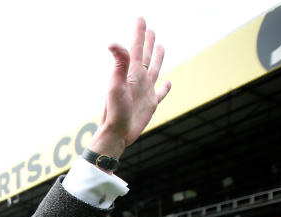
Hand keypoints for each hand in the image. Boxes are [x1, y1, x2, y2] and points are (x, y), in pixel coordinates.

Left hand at [90, 17, 171, 160]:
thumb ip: (118, 63)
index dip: (139, 33)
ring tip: (160, 46)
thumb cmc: (114, 111)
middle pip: (145, 56)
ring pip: (154, 70)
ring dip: (157, 57)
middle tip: (150, 29)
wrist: (117, 133)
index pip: (135, 48)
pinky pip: (161, 93)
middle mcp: (138, 80)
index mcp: (131, 73)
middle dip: (147, 42)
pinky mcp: (150, 104)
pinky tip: (168, 82)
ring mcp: (145, 91)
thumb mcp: (116, 85)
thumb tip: (112, 42)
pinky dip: (165, 87)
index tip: (141, 18)